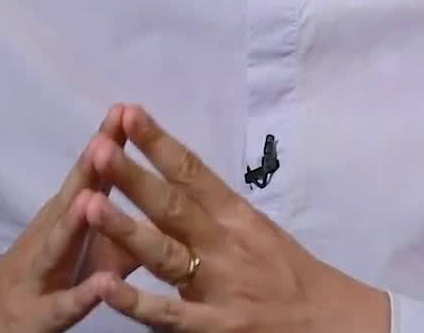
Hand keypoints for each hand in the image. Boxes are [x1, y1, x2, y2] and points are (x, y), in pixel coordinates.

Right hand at [0, 107, 144, 331]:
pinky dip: (83, 293)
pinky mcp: (42, 312)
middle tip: (106, 136)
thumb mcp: (94, 246)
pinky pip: (66, 303)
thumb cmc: (54, 271)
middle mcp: (55, 232)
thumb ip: (131, 223)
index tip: (128, 108)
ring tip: (92, 198)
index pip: (93, 172)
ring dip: (75, 222)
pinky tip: (102, 285)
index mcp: (72, 213)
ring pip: (61, 244)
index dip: (108, 142)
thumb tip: (173, 197)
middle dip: (91, 169)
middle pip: (75, 197)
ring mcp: (44, 270)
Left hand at [79, 106, 391, 332]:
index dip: (159, 142)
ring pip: (165, 255)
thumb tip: (173, 169)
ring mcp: (219, 286)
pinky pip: (169, 315)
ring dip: (125, 229)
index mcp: (236, 216)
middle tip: (98, 147)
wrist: (334, 324)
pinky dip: (137, 302)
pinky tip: (106, 286)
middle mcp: (225, 244)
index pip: (192, 172)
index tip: (127, 112)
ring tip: (89, 204)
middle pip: (173, 206)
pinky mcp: (216, 328)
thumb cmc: (291, 275)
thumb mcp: (257, 230)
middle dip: (133, 176)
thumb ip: (215, 208)